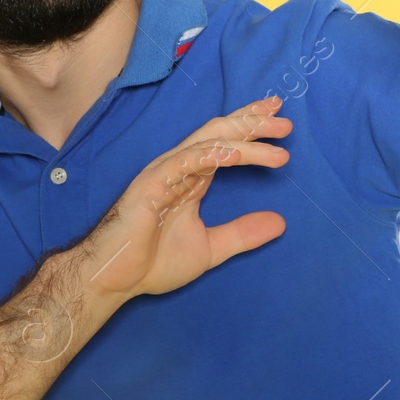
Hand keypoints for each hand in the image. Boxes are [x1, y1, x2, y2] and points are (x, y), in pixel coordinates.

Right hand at [82, 95, 290, 299]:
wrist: (114, 279)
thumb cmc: (152, 262)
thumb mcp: (210, 248)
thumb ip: (242, 233)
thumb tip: (281, 222)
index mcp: (192, 178)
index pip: (226, 144)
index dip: (251, 129)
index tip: (280, 121)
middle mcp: (180, 168)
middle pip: (220, 133)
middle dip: (252, 123)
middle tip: (285, 120)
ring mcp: (165, 172)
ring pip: (209, 143)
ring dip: (244, 138)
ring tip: (276, 139)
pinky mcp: (152, 184)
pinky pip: (184, 162)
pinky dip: (210, 154)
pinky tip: (234, 153)